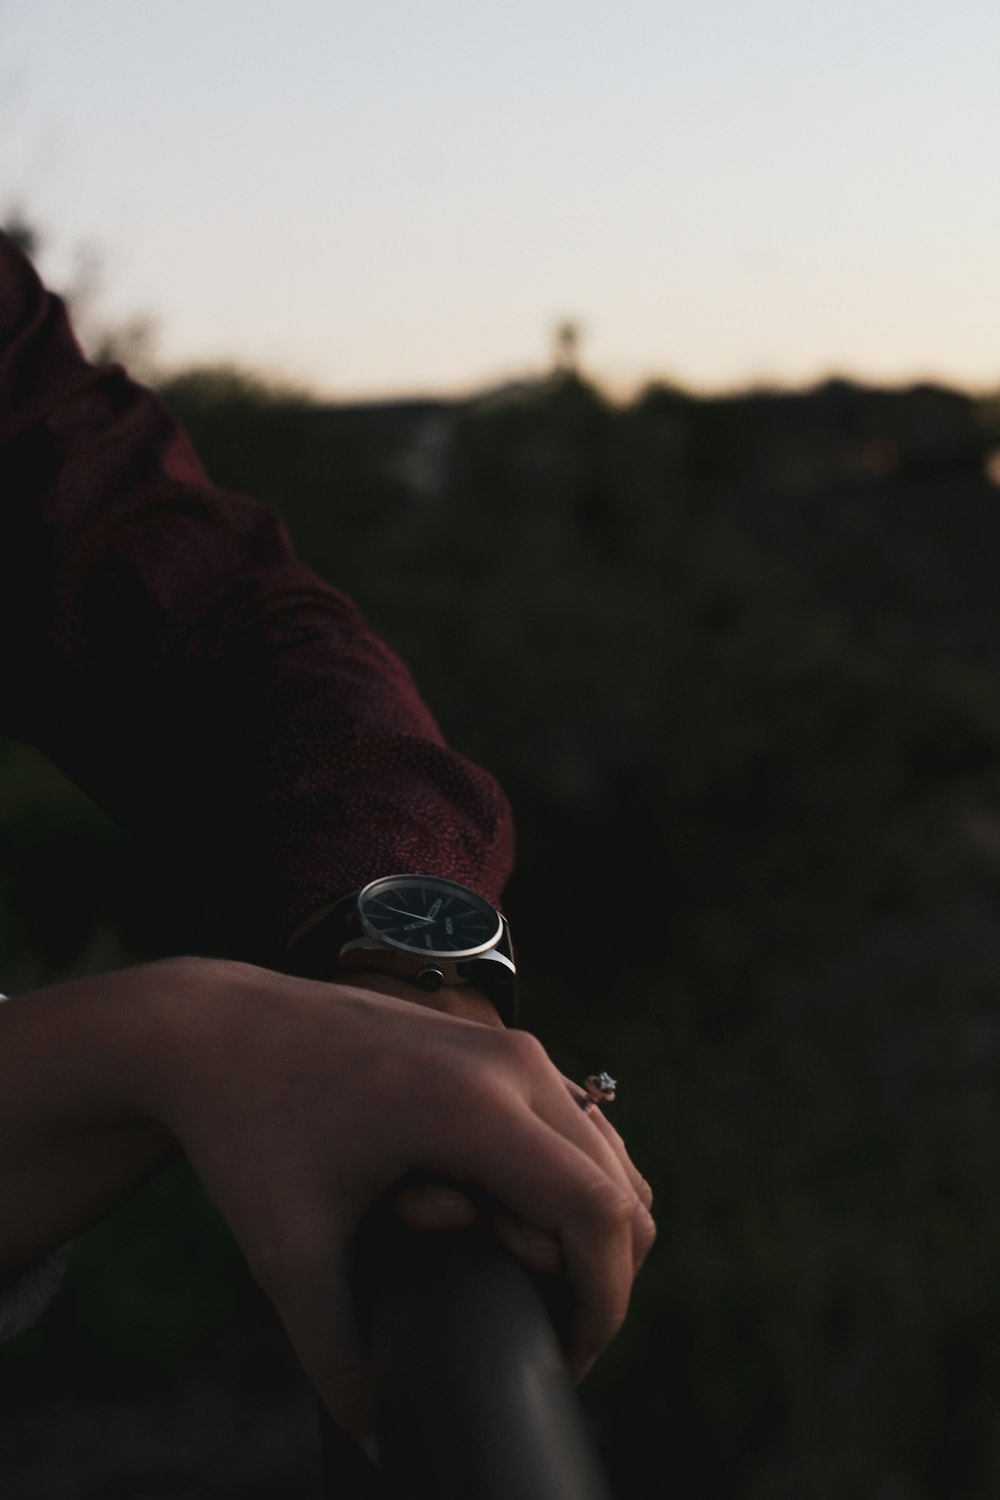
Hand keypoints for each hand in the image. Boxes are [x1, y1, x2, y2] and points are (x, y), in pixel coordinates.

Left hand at [144, 959, 655, 1435]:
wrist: (218, 1026)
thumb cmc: (248, 1126)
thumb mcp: (287, 1250)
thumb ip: (337, 1354)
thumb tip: (375, 1433)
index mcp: (474, 1107)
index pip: (599, 1215)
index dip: (603, 1306)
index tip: (564, 1363)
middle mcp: (514, 1066)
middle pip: (621, 1191)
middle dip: (597, 1280)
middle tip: (533, 1331)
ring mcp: (511, 1049)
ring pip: (608, 1157)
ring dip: (583, 1231)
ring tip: (510, 1275)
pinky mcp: (499, 1049)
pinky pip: (577, 1128)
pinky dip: (568, 1188)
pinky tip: (504, 1224)